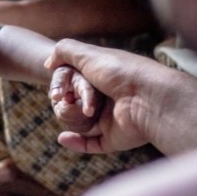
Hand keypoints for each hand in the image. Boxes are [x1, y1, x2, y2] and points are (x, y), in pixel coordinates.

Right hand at [45, 39, 160, 153]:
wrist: (148, 98)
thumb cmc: (120, 72)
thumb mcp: (88, 54)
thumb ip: (64, 51)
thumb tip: (48, 63)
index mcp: (104, 77)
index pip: (75, 81)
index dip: (63, 84)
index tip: (57, 89)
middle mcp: (107, 97)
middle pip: (75, 103)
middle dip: (64, 103)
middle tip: (61, 100)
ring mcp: (111, 118)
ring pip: (80, 123)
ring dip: (69, 119)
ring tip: (67, 112)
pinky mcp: (114, 138)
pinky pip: (90, 144)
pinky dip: (75, 142)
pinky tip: (63, 137)